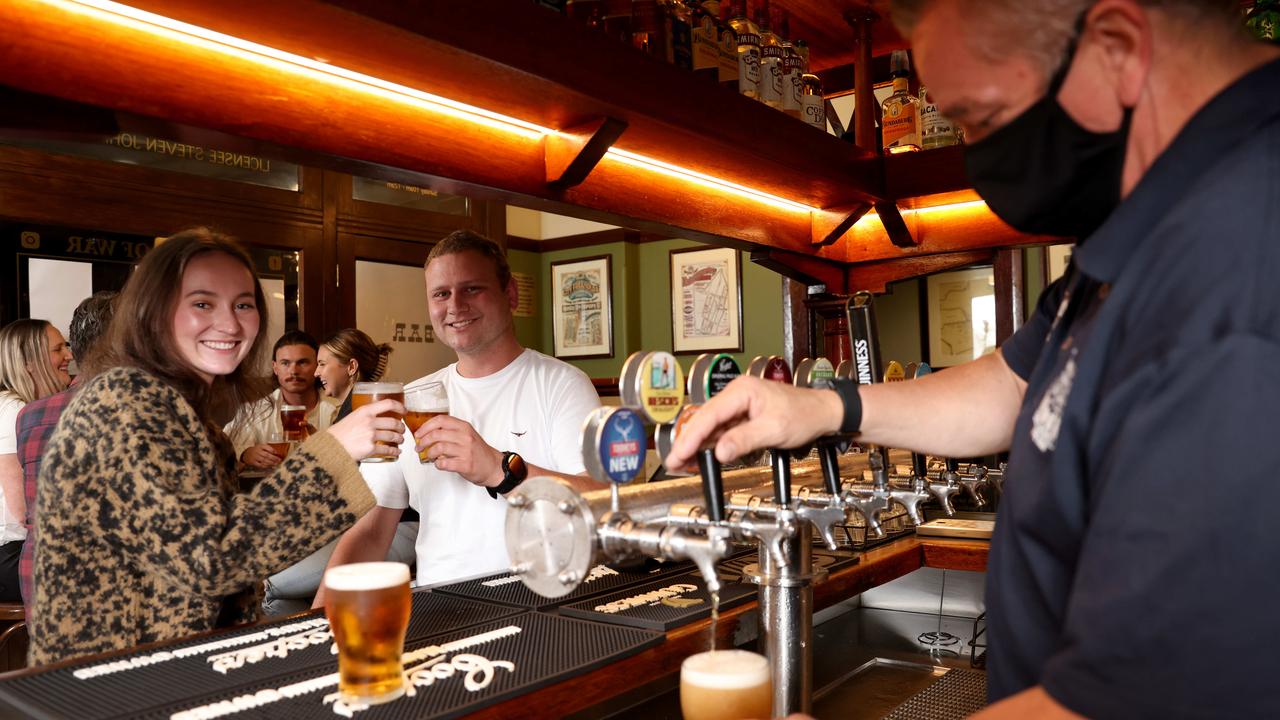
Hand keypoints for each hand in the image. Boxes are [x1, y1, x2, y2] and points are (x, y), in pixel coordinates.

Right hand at [241, 443, 283, 468]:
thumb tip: (276, 452)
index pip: (267, 447)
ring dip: (271, 463)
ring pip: (264, 460)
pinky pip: (260, 465)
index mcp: (259, 446)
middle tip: (279, 460)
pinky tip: (270, 466)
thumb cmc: (256, 450)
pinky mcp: (253, 462)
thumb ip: (268, 448)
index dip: (273, 450)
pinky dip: (266, 466)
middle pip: (266, 455)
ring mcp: (255, 457)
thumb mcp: (261, 446)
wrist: (246, 454)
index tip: (277, 453)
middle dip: (274, 458)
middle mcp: (257, 451)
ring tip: (276, 464)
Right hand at [328, 399, 406, 461]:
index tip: (404, 410)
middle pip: (394, 422)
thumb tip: (378, 418)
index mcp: (365, 411)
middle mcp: (369, 421)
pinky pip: (388, 449)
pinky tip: (396, 452)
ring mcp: (370, 435)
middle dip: (401, 427)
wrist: (329, 446)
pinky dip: (395, 451)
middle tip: (402, 429)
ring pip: (393, 436)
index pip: (388, 403)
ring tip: (400, 440)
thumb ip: (365, 416)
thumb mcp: (352, 417)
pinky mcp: (370, 448)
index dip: (400, 406)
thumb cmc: (338, 433)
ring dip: (399, 439)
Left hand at [414, 415, 501, 486]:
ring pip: (438, 448)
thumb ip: (451, 430)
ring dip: (429, 453)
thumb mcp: (466, 434)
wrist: (493, 466)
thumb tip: (427, 431)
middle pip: (436, 434)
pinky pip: (444, 463)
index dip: (426, 426)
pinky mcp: (465, 464)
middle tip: (419, 446)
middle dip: (423, 441)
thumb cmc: (477, 451)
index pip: (441, 420)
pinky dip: (437, 464)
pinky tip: (439, 464)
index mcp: (464, 427)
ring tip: (428, 456)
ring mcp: (466, 451)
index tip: (418, 433)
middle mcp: (465, 437)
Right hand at [665, 375, 843, 470]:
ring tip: (683, 464)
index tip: (678, 455)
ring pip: (711, 426)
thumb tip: (720, 452)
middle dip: (688, 442)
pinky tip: (702, 456)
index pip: (709, 415)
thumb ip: (744, 440)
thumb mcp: (774, 430)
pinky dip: (712, 445)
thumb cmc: (805, 414)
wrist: (824, 412)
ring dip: (698, 445)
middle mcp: (737, 394)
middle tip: (674, 463)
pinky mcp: (743, 416)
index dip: (691, 437)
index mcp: (742, 390)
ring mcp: (739, 405)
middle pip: (705, 420)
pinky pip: (722, 431)